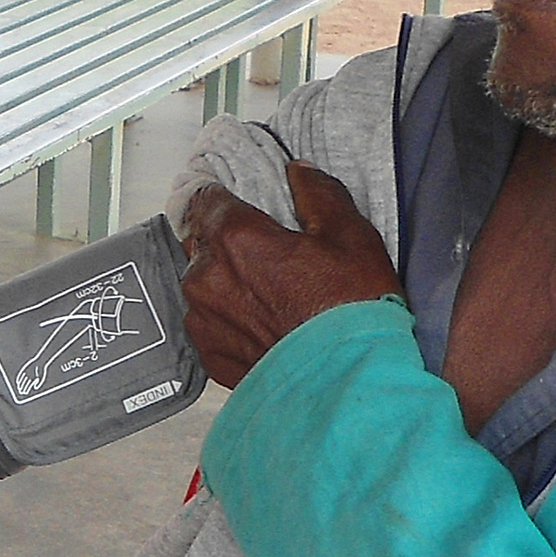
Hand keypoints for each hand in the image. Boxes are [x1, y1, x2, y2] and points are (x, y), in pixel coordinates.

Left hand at [176, 165, 401, 389]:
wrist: (348, 384)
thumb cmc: (352, 313)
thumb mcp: (351, 237)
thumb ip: (319, 194)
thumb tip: (299, 172)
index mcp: (236, 239)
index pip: (207, 201)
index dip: (222, 199)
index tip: (235, 202)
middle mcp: (208, 278)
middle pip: (203, 244)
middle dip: (227, 244)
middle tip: (266, 254)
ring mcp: (204, 321)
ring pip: (203, 286)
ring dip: (225, 284)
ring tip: (268, 296)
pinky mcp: (210, 357)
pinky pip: (210, 325)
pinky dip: (229, 321)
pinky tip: (263, 326)